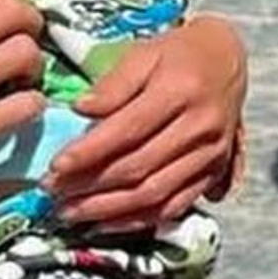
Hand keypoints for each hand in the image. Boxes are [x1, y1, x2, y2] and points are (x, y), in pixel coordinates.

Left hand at [44, 15, 246, 229]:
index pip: (127, 131)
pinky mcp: (214, 172)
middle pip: (139, 168)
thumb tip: (80, 109)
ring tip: (70, 213)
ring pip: (156, 194)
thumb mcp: (143, 54)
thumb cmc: (175, 54)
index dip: (89, 153)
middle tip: (52, 193)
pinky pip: (176, 205)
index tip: (55, 166)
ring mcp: (210, 155)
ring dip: (109, 210)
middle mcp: (200, 128)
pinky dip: (139, 220)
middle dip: (90, 187)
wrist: (225, 60)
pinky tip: (106, 224)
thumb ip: (113, 84)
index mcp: (180, 92)